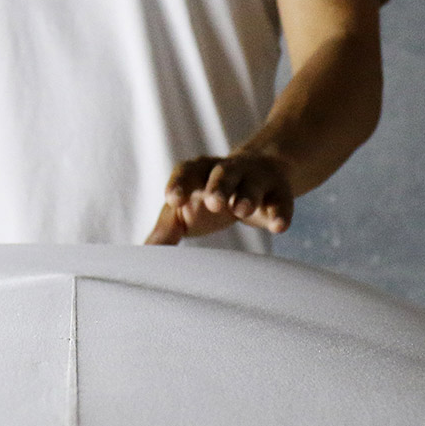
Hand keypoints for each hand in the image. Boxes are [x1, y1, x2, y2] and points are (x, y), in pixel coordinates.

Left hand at [144, 152, 294, 244]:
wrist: (259, 172)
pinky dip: (279, 213)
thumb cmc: (209, 196)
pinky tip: (278, 227)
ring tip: (242, 210)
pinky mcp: (279, 192)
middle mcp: (227, 170)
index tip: (172, 200)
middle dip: (217, 186)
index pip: (187, 172)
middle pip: (221, 174)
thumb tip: (143, 254)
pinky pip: (280, 201)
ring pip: (251, 184)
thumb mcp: (187, 208)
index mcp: (198, 171)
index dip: (180, 184)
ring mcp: (255, 179)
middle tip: (212, 202)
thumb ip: (168, 227)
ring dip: (247, 195)